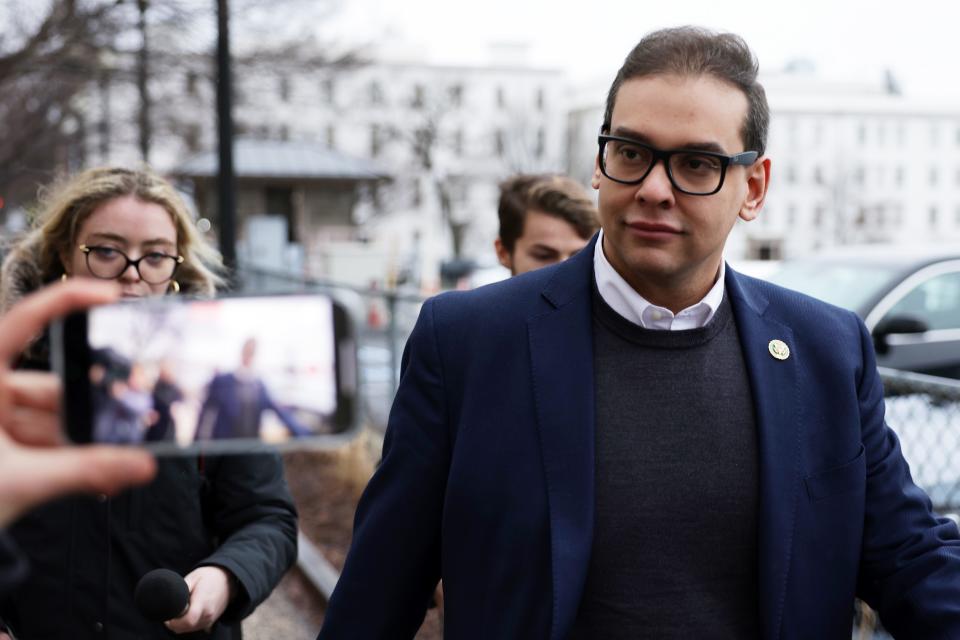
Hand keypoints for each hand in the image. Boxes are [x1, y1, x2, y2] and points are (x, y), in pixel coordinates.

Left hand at [0, 280, 156, 526]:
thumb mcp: (18, 482)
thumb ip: (85, 472)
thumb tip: (141, 465)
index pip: (22, 324)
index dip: (65, 302)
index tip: (108, 296)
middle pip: (51, 385)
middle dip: (90, 407)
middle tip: (130, 418)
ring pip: (53, 420)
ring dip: (87, 442)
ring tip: (120, 463)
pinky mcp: (4, 451)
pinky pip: (47, 445)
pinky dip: (73, 459)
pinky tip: (103, 476)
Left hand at [165, 566, 235, 633]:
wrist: (227, 580)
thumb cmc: (209, 577)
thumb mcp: (193, 577)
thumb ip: (182, 589)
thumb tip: (169, 599)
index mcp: (203, 601)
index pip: (188, 620)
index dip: (174, 621)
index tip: (169, 615)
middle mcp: (208, 614)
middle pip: (185, 627)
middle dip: (174, 623)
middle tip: (170, 613)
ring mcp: (210, 619)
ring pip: (189, 629)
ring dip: (180, 625)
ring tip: (178, 612)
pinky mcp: (210, 622)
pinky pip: (194, 628)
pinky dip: (187, 625)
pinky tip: (186, 614)